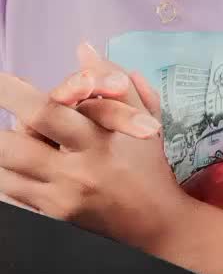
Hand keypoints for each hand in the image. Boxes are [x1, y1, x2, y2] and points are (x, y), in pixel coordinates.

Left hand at [0, 59, 188, 252]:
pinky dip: (6, 179)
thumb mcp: (142, 118)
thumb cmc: (149, 165)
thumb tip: (82, 49)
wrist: (156, 224)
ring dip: (3, 149)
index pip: (47, 111)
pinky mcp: (52, 221)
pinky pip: (12, 200)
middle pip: (13, 147)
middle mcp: (75, 174)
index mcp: (97, 143)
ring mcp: (59, 202)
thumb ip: (111, 80)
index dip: (14, 93)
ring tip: (12, 136)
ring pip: (5, 174)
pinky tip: (12, 166)